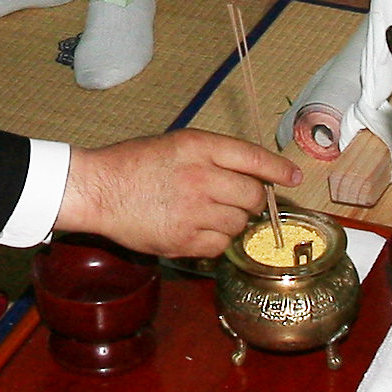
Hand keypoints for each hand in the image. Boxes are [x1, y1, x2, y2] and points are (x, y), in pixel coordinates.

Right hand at [61, 128, 306, 264]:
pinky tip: (196, 230)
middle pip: (252, 195)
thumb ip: (214, 157)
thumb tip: (253, 175)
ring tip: (205, 213)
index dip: (278, 169)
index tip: (292, 177)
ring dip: (231, 221)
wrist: (98, 189)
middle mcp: (201, 177)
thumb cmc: (133, 164)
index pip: (253, 158)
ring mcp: (194, 211)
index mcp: (199, 147)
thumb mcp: (177, 144)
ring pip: (239, 224)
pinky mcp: (184, 240)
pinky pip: (220, 246)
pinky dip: (215, 242)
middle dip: (251, 200)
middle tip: (236, 201)